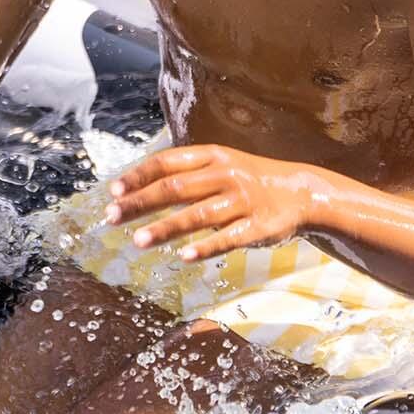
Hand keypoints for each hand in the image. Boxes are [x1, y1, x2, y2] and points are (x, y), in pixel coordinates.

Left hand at [102, 145, 318, 260]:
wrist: (302, 192)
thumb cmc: (250, 181)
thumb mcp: (221, 165)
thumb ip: (185, 174)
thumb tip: (136, 190)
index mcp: (213, 157)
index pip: (167, 163)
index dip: (138, 176)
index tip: (113, 192)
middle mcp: (226, 175)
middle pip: (176, 188)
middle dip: (141, 203)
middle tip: (111, 218)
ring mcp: (243, 201)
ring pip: (198, 214)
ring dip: (165, 228)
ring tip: (137, 241)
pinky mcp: (258, 226)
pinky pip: (229, 238)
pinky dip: (206, 247)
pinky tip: (185, 257)